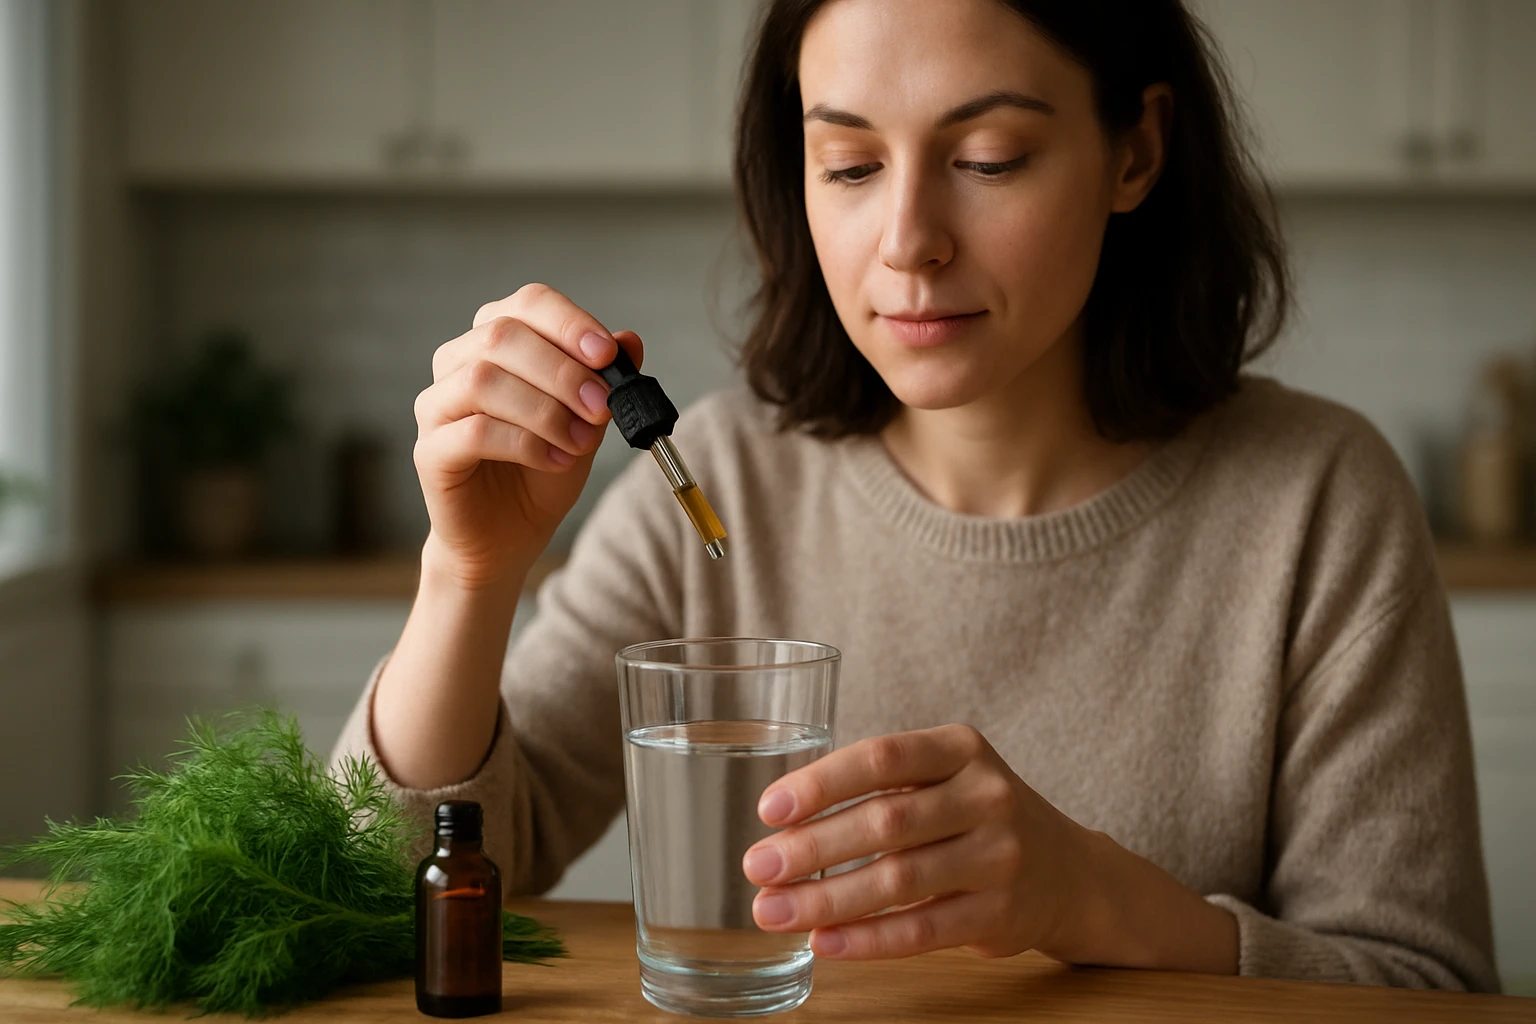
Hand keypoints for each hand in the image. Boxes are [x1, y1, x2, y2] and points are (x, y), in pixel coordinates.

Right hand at [412, 283, 641, 587]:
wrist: (511, 534)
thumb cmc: (545, 468)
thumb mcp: (587, 420)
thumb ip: (603, 379)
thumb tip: (630, 340)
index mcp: (496, 340)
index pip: (527, 304)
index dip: (568, 323)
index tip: (608, 353)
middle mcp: (457, 362)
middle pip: (503, 337)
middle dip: (562, 371)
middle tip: (602, 405)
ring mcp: (436, 406)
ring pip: (483, 381)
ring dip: (545, 410)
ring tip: (582, 441)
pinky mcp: (429, 451)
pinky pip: (474, 432)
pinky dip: (524, 443)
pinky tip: (556, 460)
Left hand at [741, 724, 1085, 959]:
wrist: (1070, 873)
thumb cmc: (978, 816)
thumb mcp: (947, 776)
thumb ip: (883, 786)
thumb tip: (783, 826)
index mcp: (962, 749)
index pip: (882, 757)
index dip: (822, 782)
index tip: (769, 808)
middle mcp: (987, 796)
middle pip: (885, 822)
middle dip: (811, 847)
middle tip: (756, 866)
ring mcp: (999, 856)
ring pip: (898, 881)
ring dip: (826, 899)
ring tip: (772, 910)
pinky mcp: (1001, 914)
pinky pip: (921, 930)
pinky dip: (866, 939)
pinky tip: (823, 941)